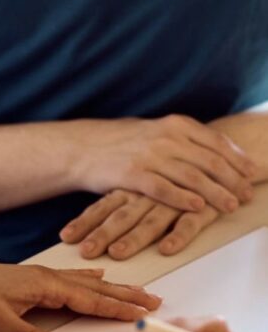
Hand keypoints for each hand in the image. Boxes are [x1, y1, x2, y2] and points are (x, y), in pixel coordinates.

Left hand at [0, 258, 160, 331]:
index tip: (147, 312)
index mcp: (42, 284)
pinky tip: (93, 277)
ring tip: (134, 289)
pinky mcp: (26, 283)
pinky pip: (67, 280)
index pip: (89, 298)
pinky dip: (87, 280)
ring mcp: (35, 278)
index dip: (119, 306)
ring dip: (109, 288)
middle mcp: (43, 277)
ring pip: (82, 283)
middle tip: (155, 298)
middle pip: (93, 287)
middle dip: (124, 294)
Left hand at [60, 189, 218, 258]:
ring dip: (134, 238)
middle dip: (102, 235)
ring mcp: (174, 201)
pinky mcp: (202, 207)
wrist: (213, 151)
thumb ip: (117, 200)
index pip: (102, 207)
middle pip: (121, 216)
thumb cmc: (169, 174)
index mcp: (131, 188)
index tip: (65, 238)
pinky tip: (166, 249)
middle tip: (85, 252)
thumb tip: (86, 221)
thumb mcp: (140, 183)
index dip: (84, 222)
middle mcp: (148, 194)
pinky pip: (189, 223)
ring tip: (117, 253)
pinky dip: (178, 236)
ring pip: (151, 221)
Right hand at [68, 115, 254, 212]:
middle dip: (232, 179)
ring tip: (230, 205)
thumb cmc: (119, 142)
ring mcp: (149, 155)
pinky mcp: (133, 174)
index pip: (216, 142)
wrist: (81, 147)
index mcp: (173, 124)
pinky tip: (198, 207)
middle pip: (209, 160)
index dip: (237, 159)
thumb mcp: (153, 130)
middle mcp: (164, 137)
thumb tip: (213, 149)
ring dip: (215, 193)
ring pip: (192, 176)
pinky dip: (184, 199)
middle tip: (247, 194)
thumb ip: (182, 138)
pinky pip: (164, 189)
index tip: (252, 173)